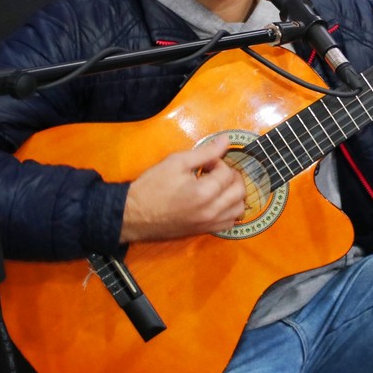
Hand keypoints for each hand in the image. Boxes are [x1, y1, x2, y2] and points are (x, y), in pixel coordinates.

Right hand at [120, 136, 246, 242]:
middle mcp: (211, 211)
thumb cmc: (152, 186)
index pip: (227, 173)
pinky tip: (218, 201)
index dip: (218, 162)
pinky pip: (229, 223)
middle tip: (216, 171)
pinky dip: (230, 210)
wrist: (133, 214)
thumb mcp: (176, 162)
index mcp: (204, 193)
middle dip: (232, 176)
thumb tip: (226, 141)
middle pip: (239, 191)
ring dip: (234, 194)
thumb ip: (206, 152)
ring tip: (219, 186)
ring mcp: (209, 224)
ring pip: (239, 209)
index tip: (206, 162)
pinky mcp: (204, 231)